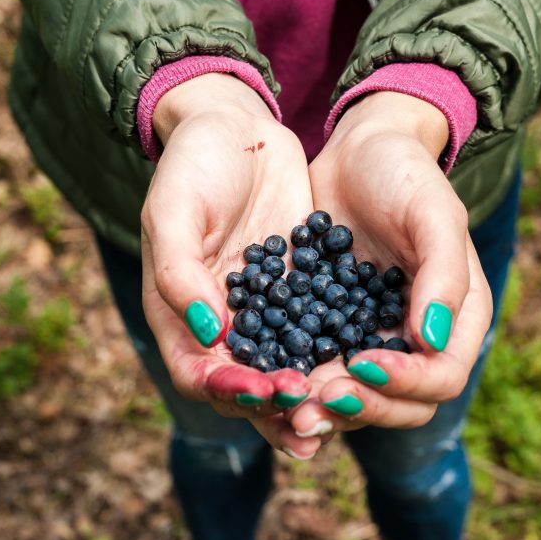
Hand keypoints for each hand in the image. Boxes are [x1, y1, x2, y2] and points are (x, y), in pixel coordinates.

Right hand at [140, 73, 321, 458]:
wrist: (235, 125)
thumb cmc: (191, 164)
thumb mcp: (173, 210)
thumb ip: (181, 273)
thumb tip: (211, 334)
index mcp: (177, 313)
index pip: (198, 372)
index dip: (229, 389)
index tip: (264, 390)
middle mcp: (220, 324)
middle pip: (244, 386)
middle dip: (275, 406)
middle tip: (311, 412)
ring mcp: (262, 311)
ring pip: (283, 370)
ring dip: (308, 396)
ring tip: (339, 414)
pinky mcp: (299, 292)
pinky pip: (316, 335)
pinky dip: (334, 357)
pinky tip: (367, 369)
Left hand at [287, 92, 492, 437]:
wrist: (357, 150)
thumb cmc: (405, 174)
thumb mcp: (433, 214)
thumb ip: (442, 275)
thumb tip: (433, 342)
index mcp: (457, 319)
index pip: (442, 377)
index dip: (406, 382)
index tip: (361, 362)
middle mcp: (418, 340)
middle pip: (402, 405)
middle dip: (362, 407)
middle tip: (315, 401)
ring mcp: (374, 339)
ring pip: (359, 398)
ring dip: (326, 409)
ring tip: (288, 408)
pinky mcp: (332, 331)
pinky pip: (318, 370)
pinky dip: (298, 382)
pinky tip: (267, 381)